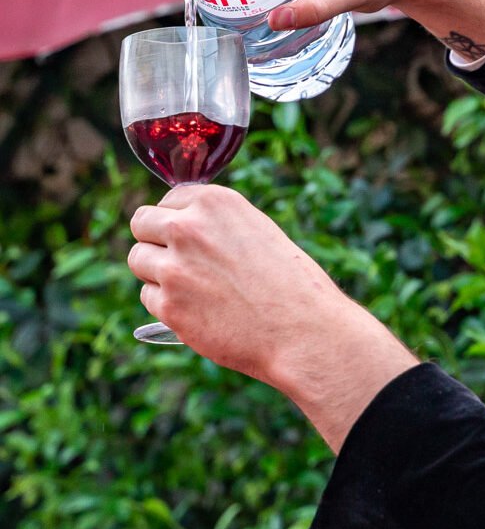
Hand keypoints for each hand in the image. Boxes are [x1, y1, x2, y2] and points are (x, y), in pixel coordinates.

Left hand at [128, 184, 416, 449]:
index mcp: (216, 203)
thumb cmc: (290, 282)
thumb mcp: (257, 232)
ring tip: (191, 286)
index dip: (178, 219)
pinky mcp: (168, 306)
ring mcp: (174, 268)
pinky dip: (166, 303)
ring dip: (156, 271)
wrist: (302, 329)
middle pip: (142, 224)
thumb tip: (179, 230)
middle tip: (179, 259)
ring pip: (139, 260)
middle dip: (156, 240)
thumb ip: (216, 225)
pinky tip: (199, 308)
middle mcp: (188, 228)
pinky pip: (149, 296)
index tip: (191, 236)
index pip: (168, 199)